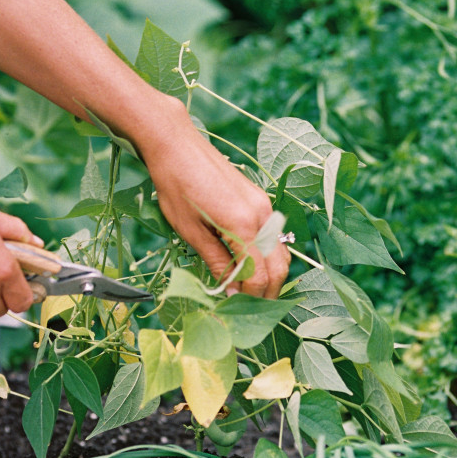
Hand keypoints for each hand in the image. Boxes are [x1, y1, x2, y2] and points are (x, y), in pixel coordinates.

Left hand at [135, 100, 290, 298]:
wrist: (177, 146)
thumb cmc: (176, 187)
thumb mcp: (191, 231)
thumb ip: (216, 262)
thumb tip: (231, 290)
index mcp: (244, 226)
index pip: (259, 275)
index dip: (250, 297)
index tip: (237, 310)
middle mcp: (262, 216)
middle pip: (279, 266)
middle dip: (267, 292)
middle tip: (248, 308)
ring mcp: (264, 206)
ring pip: (280, 251)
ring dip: (270, 275)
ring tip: (248, 291)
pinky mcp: (259, 200)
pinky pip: (272, 236)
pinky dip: (266, 256)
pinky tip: (247, 264)